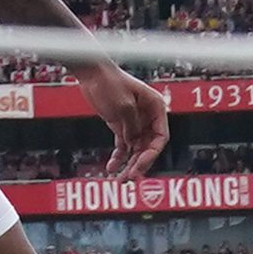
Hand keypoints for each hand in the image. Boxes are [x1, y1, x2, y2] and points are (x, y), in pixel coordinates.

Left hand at [77, 60, 171, 179]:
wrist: (92, 74)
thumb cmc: (110, 82)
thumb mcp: (123, 105)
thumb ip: (131, 125)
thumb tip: (133, 143)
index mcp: (156, 107)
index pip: (160, 137)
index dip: (152, 154)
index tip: (140, 165)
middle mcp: (148, 117)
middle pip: (148, 147)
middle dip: (140, 164)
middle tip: (130, 178)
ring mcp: (134, 122)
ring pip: (136, 150)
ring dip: (129, 165)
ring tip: (121, 179)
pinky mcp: (121, 125)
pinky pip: (123, 146)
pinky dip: (118, 158)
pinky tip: (111, 168)